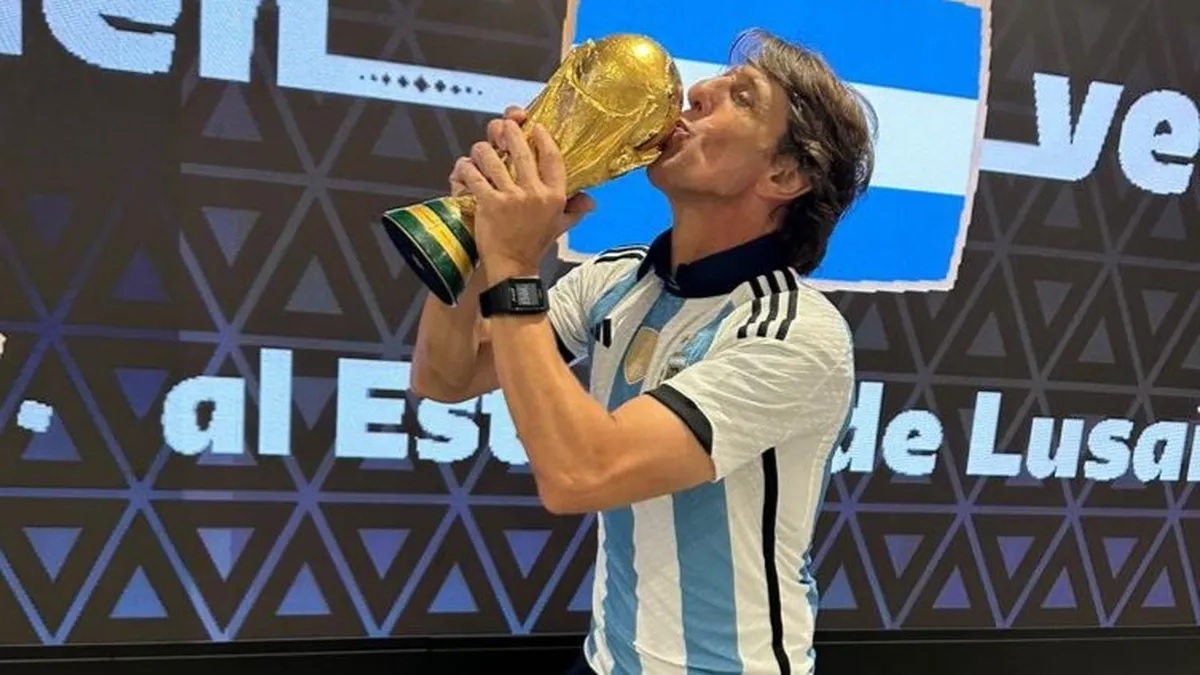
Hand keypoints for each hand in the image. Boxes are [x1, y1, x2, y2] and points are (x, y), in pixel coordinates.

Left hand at [450, 108, 593, 273]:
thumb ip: (576, 210)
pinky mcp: (489, 203)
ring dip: (481, 149)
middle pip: (520, 150)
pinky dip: (465, 168)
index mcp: (554, 195)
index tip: (534, 126)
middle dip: (508, 131)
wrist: (513, 265)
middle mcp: (535, 193)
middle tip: (502, 126)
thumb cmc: (535, 243)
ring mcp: (511, 197)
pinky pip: (474, 176)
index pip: (552, 157)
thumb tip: (592, 201)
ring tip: (479, 150)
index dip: (543, 138)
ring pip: (491, 158)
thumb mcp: (560, 225)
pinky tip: (464, 168)